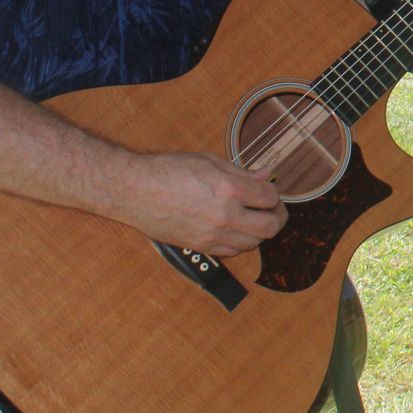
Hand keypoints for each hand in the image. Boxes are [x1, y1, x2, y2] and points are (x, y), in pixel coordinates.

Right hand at [117, 151, 286, 256]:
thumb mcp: (210, 161)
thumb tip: (267, 174)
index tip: (269, 188)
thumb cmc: (168, 170)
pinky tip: (236, 229)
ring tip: (255, 217)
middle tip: (273, 208)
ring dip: (260, 231)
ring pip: (253, 243)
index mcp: (230, 190)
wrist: (134, 191)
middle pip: (270, 227)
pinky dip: (241, 242)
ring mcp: (211, 235)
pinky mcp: (199, 246)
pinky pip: (231, 251)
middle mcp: (224, 216)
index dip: (274, 192)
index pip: (270, 197)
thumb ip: (242, 172)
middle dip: (278, 216)